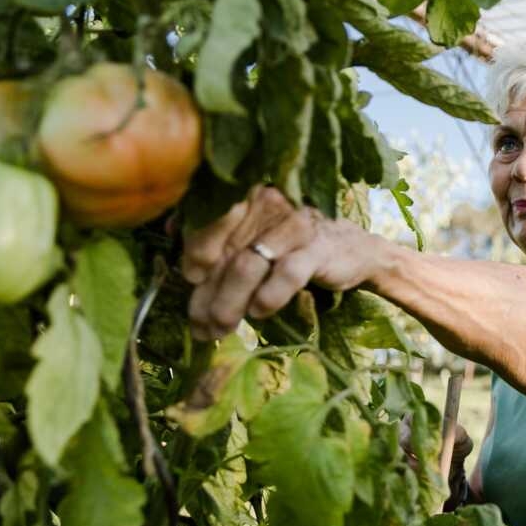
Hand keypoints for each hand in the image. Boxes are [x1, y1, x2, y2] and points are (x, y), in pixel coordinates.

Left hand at [182, 186, 390, 339]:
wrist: (351, 249)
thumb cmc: (293, 242)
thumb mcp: (254, 235)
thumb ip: (218, 238)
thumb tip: (175, 242)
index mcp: (247, 197)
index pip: (208, 223)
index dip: (194, 253)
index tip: (191, 279)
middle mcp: (267, 204)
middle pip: (224, 252)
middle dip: (207, 295)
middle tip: (199, 326)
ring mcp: (293, 225)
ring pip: (248, 267)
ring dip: (229, 304)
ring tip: (221, 328)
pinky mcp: (317, 248)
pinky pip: (286, 274)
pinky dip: (268, 296)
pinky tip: (259, 312)